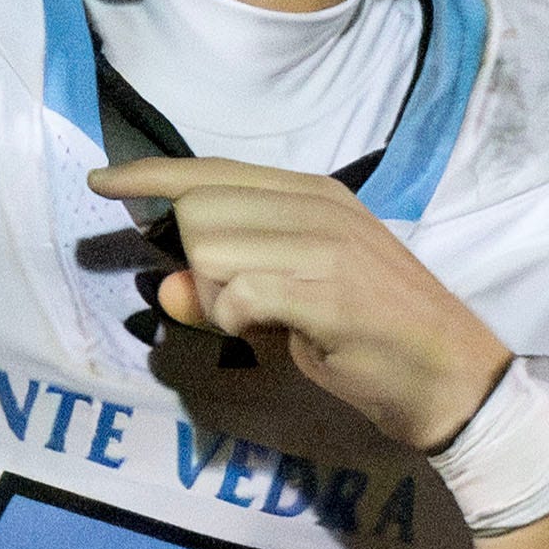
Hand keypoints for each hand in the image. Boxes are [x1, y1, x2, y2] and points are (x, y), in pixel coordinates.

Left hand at [88, 155, 511, 453]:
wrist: (449, 377)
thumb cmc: (364, 338)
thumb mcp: (284, 306)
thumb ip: (222, 291)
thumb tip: (165, 287)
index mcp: (312, 195)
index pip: (211, 172)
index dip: (150, 176)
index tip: (100, 181)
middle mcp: (318, 205)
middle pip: (199, 211)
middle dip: (199, 265)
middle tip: (250, 304)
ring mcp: (327, 243)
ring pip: (211, 251)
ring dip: (221, 298)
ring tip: (272, 319)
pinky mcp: (329, 289)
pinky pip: (239, 294)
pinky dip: (239, 321)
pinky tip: (275, 332)